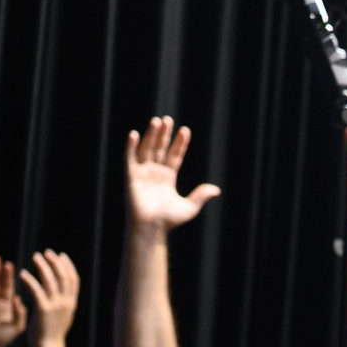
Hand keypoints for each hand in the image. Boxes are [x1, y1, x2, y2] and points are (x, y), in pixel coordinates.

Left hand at [19, 250, 81, 346]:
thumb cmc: (52, 333)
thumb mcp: (63, 315)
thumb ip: (63, 302)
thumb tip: (62, 291)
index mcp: (72, 303)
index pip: (74, 280)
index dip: (68, 266)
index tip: (61, 255)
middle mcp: (66, 302)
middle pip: (64, 277)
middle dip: (56, 262)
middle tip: (46, 252)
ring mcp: (56, 306)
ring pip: (52, 281)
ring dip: (43, 266)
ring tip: (35, 256)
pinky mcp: (44, 310)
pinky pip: (37, 291)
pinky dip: (30, 281)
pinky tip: (22, 273)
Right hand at [123, 116, 220, 233]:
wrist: (152, 228)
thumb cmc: (169, 220)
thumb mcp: (190, 207)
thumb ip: (201, 195)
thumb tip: (216, 189)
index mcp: (168, 178)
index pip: (174, 156)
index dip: (180, 144)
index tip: (186, 130)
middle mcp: (155, 173)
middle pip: (160, 148)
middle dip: (164, 134)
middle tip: (168, 119)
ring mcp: (143, 173)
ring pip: (147, 149)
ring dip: (151, 135)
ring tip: (157, 121)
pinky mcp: (131, 176)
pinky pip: (130, 158)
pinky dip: (131, 146)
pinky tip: (135, 134)